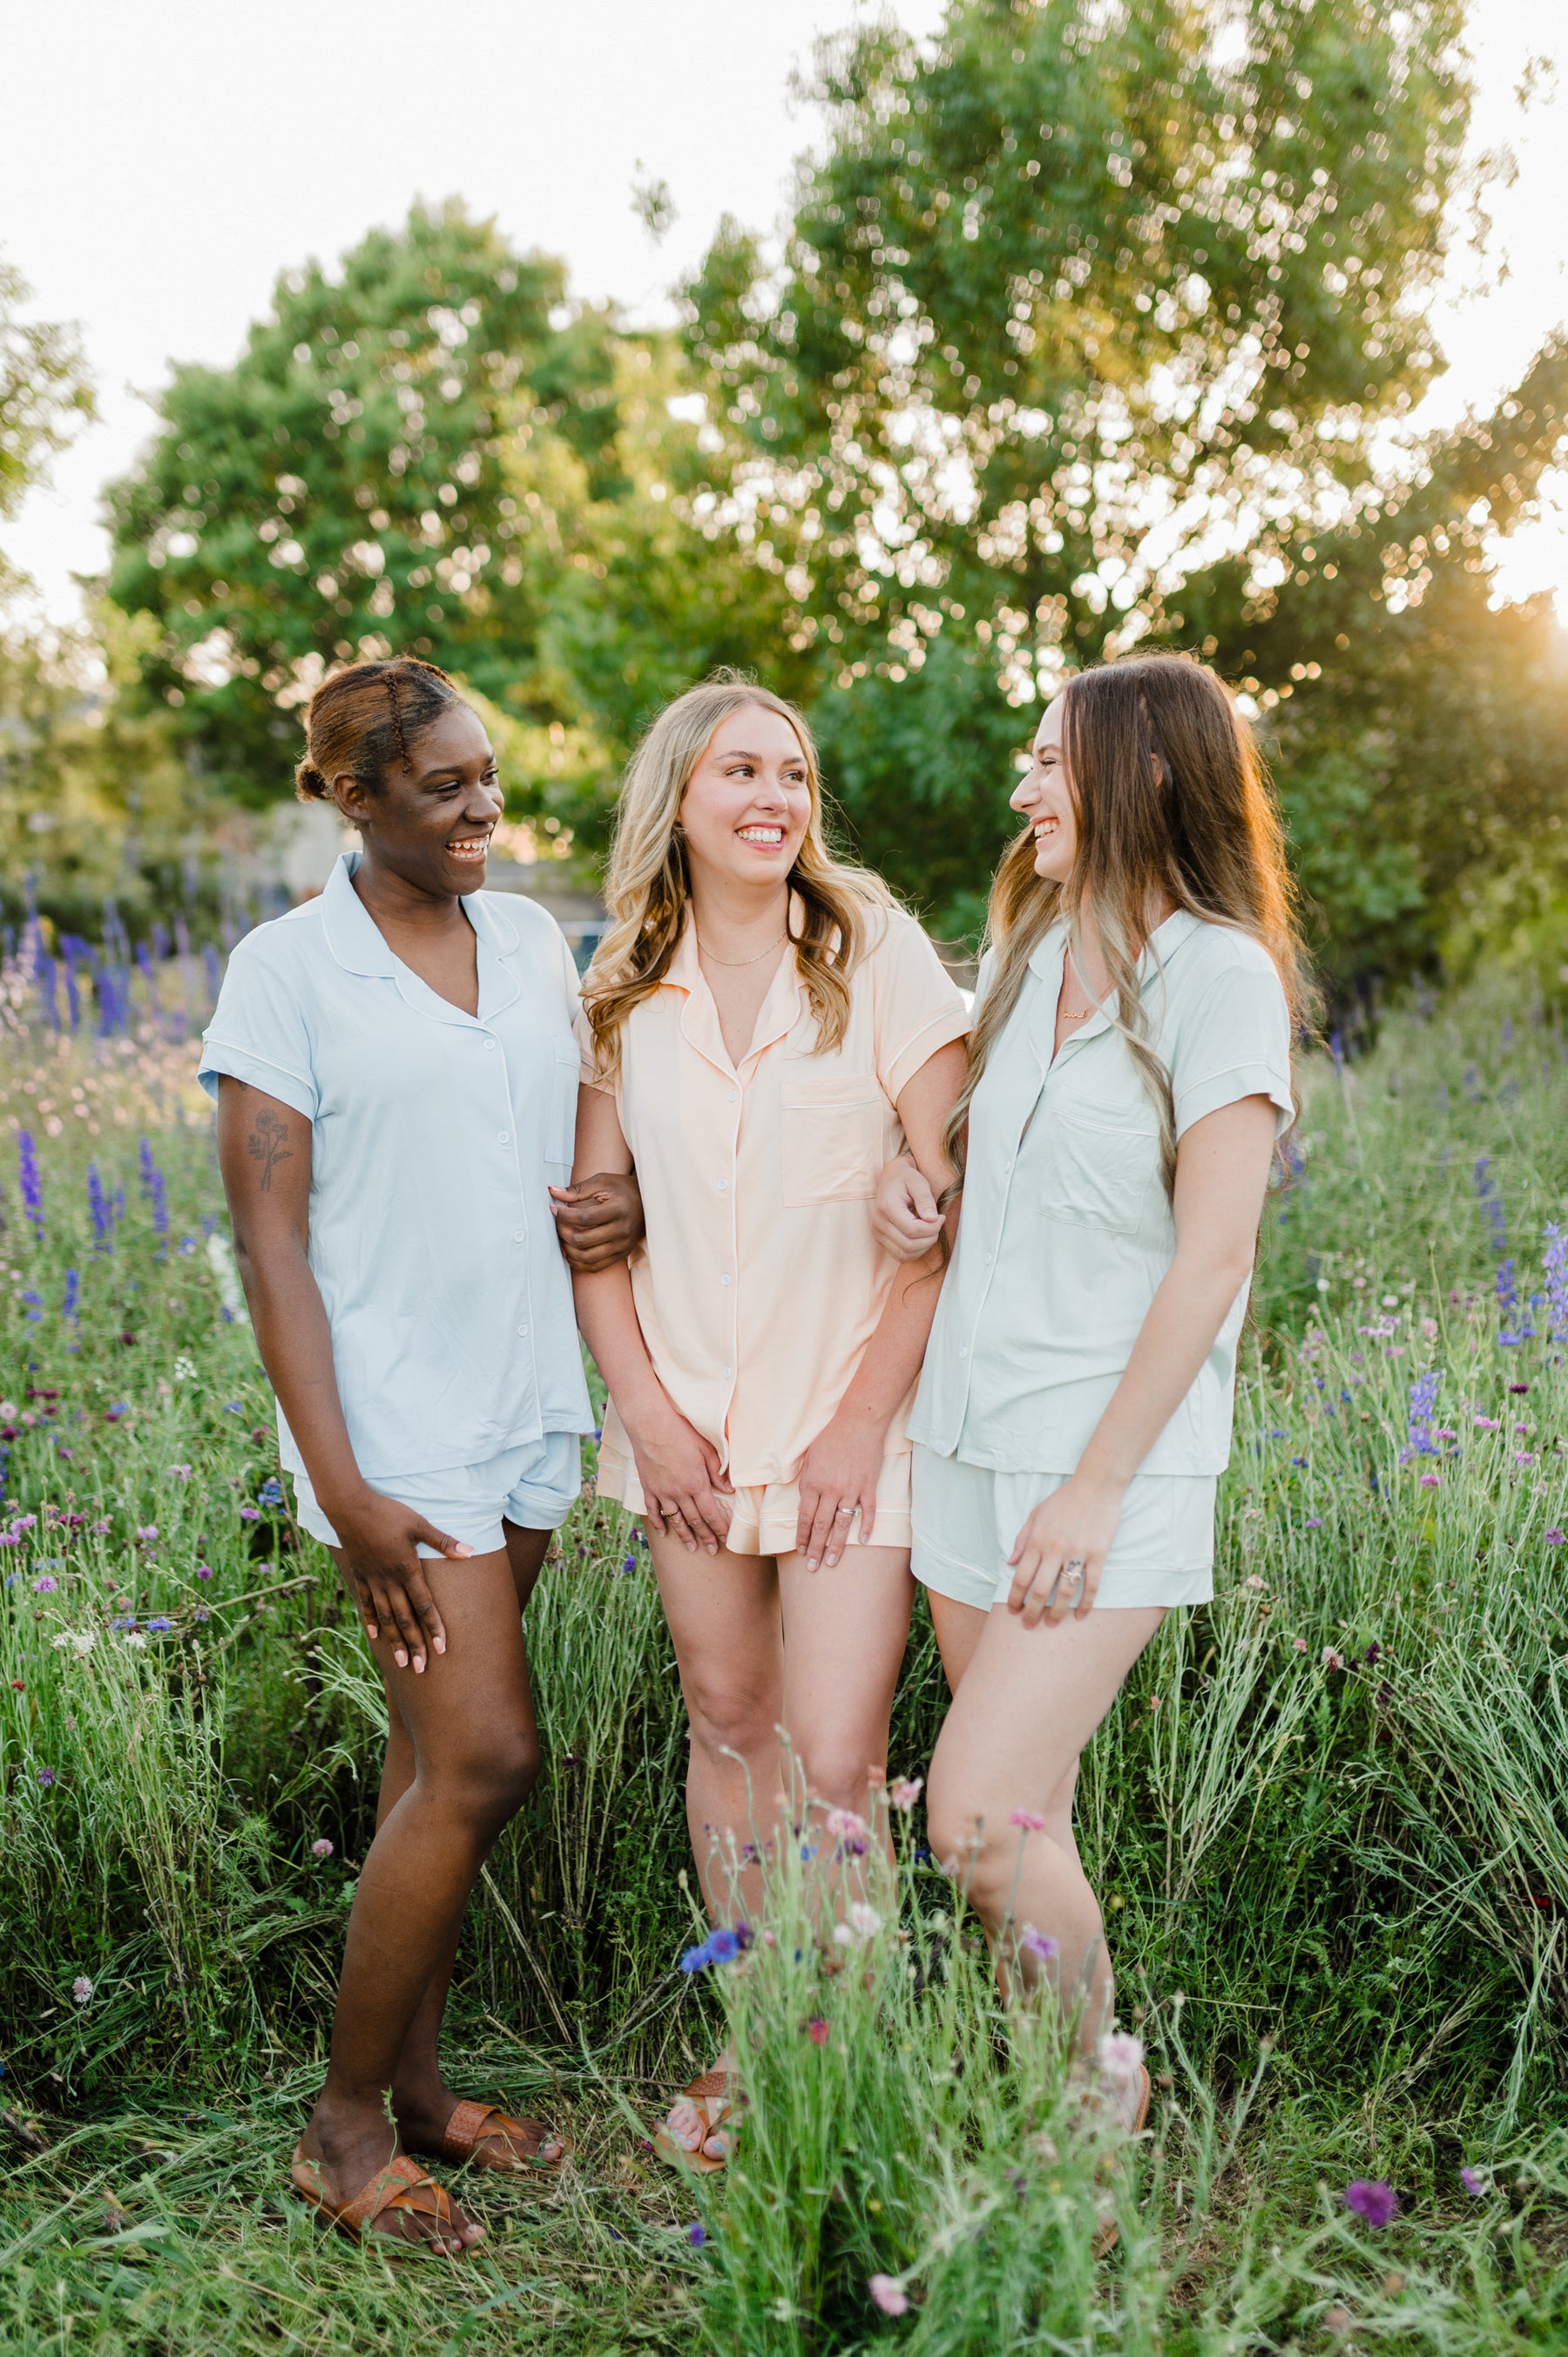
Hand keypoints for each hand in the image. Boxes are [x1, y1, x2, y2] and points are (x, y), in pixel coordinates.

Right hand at [326, 1487, 473, 1670]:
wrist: (350, 1507)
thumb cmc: (388, 1513)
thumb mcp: (419, 1524)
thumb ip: (443, 1542)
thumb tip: (470, 1552)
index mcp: (407, 1570)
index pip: (424, 1606)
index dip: (433, 1628)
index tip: (440, 1649)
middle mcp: (390, 1581)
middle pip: (405, 1620)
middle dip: (414, 1645)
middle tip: (420, 1669)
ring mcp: (373, 1580)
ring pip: (385, 1618)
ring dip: (394, 1641)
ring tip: (400, 1662)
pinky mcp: (360, 1575)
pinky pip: (366, 1603)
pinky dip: (371, 1620)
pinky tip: (374, 1636)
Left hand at [551, 1170, 645, 1270]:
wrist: (648, 1201)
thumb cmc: (622, 1189)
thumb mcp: (602, 1182)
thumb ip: (578, 1189)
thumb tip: (552, 1191)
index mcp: (618, 1210)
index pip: (585, 1218)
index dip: (564, 1215)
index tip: (554, 1208)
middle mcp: (622, 1230)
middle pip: (583, 1240)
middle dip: (563, 1232)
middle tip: (557, 1222)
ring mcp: (622, 1245)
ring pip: (587, 1257)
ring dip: (568, 1249)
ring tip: (562, 1236)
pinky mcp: (621, 1254)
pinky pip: (595, 1266)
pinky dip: (578, 1262)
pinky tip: (569, 1250)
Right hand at [626, 1401, 733, 1553]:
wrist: (650, 1424)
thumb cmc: (681, 1432)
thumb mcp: (706, 1450)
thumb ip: (718, 1472)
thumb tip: (730, 1490)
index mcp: (697, 1483)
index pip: (711, 1513)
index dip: (719, 1529)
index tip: (725, 1540)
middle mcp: (680, 1493)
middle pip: (695, 1520)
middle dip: (706, 1536)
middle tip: (712, 1550)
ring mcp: (662, 1492)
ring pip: (675, 1520)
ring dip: (685, 1536)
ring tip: (692, 1548)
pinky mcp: (649, 1488)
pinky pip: (654, 1511)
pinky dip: (659, 1523)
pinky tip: (664, 1533)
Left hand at [794, 1408, 888, 1568]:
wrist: (858, 1422)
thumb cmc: (830, 1438)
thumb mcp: (810, 1458)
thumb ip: (806, 1483)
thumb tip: (803, 1505)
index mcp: (813, 1482)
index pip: (804, 1517)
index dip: (801, 1536)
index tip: (799, 1550)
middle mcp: (831, 1489)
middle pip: (821, 1526)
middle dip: (815, 1548)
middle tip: (812, 1567)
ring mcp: (852, 1489)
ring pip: (843, 1524)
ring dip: (836, 1546)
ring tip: (832, 1562)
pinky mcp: (869, 1486)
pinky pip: (868, 1512)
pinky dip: (866, 1527)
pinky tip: (863, 1541)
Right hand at [872, 1154, 942, 1263]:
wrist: (891, 1178)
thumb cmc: (906, 1179)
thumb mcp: (919, 1182)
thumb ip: (925, 1199)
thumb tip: (932, 1219)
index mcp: (887, 1207)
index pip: (912, 1230)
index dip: (932, 1228)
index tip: (941, 1217)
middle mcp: (878, 1223)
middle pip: (908, 1245)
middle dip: (929, 1238)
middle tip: (938, 1224)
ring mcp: (877, 1233)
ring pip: (904, 1254)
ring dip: (923, 1247)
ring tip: (929, 1230)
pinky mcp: (880, 1239)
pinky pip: (900, 1256)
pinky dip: (915, 1251)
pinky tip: (921, 1237)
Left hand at [1006, 1473, 1125, 1626]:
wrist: (1095, 1485)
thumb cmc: (1063, 1500)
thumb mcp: (1036, 1514)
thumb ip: (1022, 1539)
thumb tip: (1009, 1564)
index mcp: (1037, 1541)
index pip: (1021, 1577)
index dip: (1015, 1597)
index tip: (1012, 1611)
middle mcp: (1055, 1549)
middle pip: (1040, 1590)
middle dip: (1031, 1612)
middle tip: (1028, 1626)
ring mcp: (1077, 1553)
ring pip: (1064, 1591)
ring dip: (1057, 1612)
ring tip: (1052, 1625)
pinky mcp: (1098, 1554)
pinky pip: (1091, 1584)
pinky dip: (1086, 1603)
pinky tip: (1081, 1615)